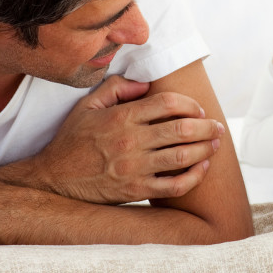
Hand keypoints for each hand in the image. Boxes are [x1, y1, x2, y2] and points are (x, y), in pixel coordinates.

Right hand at [8, 75, 224, 203]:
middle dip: (207, 126)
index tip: (198, 109)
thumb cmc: (72, 140)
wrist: (54, 181)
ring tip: (216, 144)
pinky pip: (174, 186)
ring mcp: (134, 168)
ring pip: (182, 156)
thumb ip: (116, 88)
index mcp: (121, 117)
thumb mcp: (87, 106)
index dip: (190, 104)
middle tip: (218, 127)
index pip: (167, 103)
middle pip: (181, 129)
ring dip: (205, 149)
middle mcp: (130, 142)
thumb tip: (146, 81)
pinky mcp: (136, 191)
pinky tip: (201, 168)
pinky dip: (194, 177)